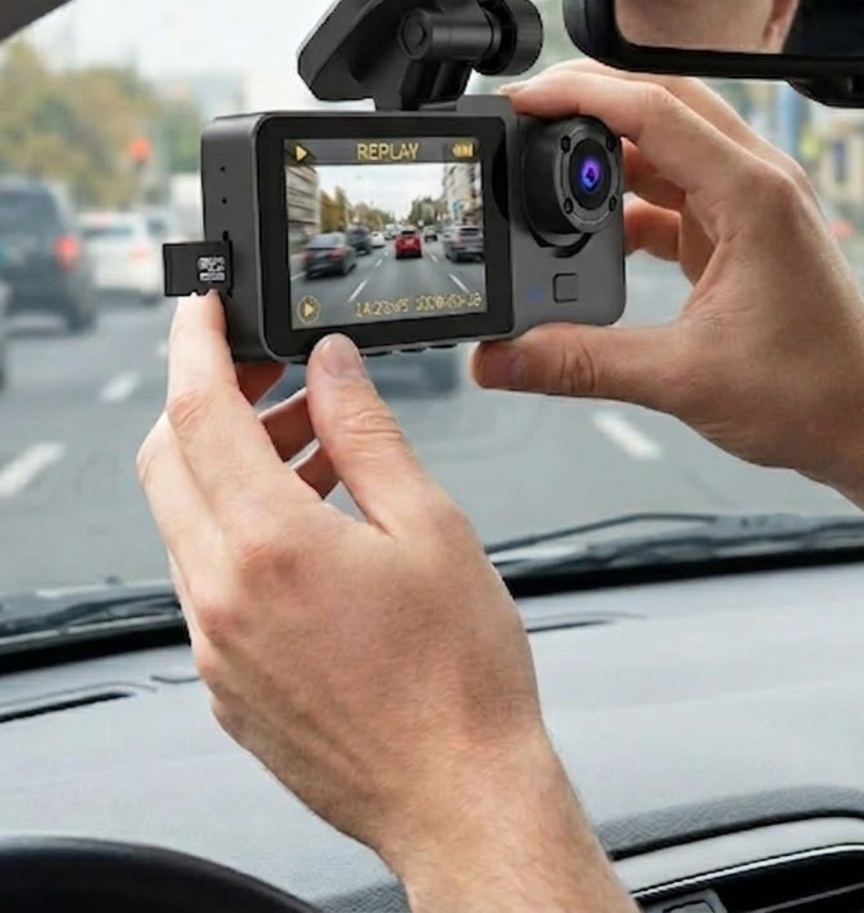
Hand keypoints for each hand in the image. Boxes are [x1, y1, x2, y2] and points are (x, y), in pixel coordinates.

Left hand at [137, 297, 633, 910]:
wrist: (459, 793)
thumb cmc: (460, 677)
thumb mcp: (430, 526)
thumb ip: (368, 433)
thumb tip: (334, 366)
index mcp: (272, 547)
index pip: (199, 411)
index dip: (195, 342)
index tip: (203, 303)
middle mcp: (222, 597)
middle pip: (170, 459)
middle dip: (207, 396)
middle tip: (270, 369)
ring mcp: (216, 646)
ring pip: (188, 518)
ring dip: (234, 463)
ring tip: (317, 443)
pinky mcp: (226, 682)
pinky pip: (208, 577)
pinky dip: (241, 526)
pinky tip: (311, 521)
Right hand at [474, 61, 863, 488]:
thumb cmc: (814, 391)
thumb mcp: (681, 377)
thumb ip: (581, 363)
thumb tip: (504, 358)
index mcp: (753, 193)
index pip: (654, 108)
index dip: (579, 95)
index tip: (523, 100)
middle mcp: (757, 183)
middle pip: (663, 106)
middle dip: (590, 104)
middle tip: (528, 117)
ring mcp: (753, 205)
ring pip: (670, 148)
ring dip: (610, 157)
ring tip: (549, 178)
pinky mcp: (744, 233)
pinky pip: (677, 194)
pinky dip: (631, 205)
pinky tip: (596, 233)